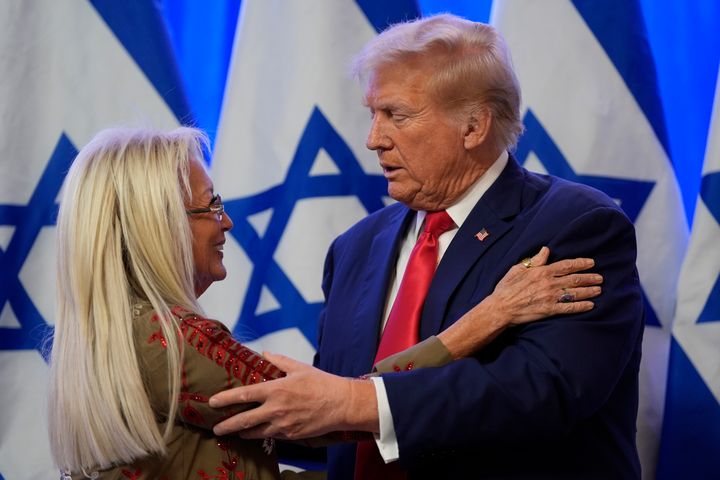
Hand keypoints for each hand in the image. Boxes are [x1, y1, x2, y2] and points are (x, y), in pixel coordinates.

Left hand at [209, 353, 378, 438]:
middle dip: (227, 425)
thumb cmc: (321, 383)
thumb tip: (265, 353)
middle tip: (216, 428)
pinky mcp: (291, 435)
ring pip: (255, 432)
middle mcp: (276, 409)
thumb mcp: (299, 367)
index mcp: (276, 390)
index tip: (213, 402)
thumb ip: (279, 360)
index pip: (244, 395)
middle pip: (244, 421)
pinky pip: (271, 436)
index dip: (226, 399)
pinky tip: (257, 433)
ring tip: (234, 432)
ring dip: (242, 433)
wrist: (341, 404)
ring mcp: (283, 425)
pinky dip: (261, 434)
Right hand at [438, 247, 601, 358]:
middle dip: (589, 277)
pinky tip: (590, 305)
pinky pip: (569, 308)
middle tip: (600, 277)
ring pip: (575, 292)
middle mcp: (548, 283)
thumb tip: (546, 250)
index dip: (580, 263)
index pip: (566, 265)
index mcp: (541, 272)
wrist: (500, 308)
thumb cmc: (506, 288)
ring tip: (599, 289)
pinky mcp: (549, 310)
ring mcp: (550, 297)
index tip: (591, 263)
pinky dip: (581, 306)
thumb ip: (535, 260)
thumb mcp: (518, 269)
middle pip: (574, 279)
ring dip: (589, 291)